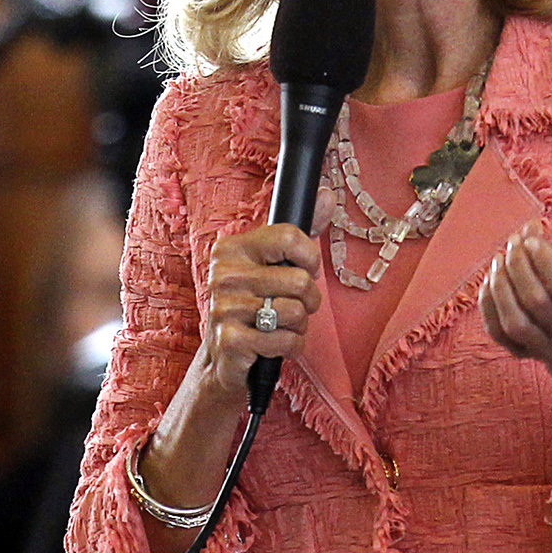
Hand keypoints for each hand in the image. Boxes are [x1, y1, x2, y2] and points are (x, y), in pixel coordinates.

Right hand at [196, 187, 335, 399]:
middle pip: (300, 280)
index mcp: (231, 248)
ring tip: (282, 326)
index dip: (309, 258)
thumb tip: (328, 194)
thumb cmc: (254, 306)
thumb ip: (300, 233)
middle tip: (293, 306)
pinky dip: (291, 347)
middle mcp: (223, 274)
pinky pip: (287, 340)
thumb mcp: (271, 266)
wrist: (223, 358)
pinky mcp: (231, 341)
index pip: (289, 236)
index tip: (305, 270)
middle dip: (309, 300)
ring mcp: (224, 307)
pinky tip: (275, 345)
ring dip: (299, 326)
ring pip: (296, 312)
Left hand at [478, 222, 551, 414]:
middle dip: (519, 266)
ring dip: (500, 286)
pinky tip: (490, 280)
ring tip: (498, 259)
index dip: (546, 262)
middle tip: (513, 243)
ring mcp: (549, 350)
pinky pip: (498, 332)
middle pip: (537, 303)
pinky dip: (488, 304)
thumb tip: (529, 228)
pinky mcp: (525, 354)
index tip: (532, 240)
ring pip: (515, 322)